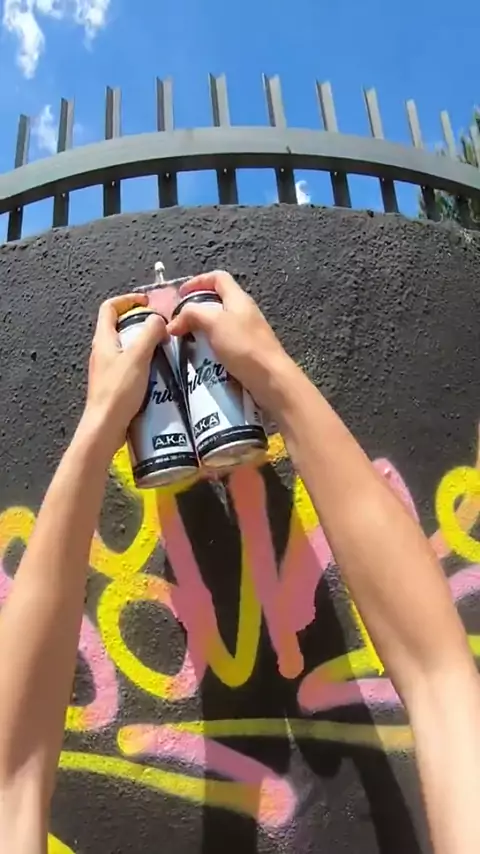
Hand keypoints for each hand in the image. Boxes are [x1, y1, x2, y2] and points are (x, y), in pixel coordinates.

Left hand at [83, 293, 165, 451]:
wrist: (105, 426)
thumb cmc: (118, 391)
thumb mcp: (138, 357)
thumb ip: (149, 334)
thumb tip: (158, 320)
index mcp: (104, 339)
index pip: (110, 308)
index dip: (128, 300)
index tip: (148, 302)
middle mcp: (102, 351)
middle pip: (120, 327)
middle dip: (141, 323)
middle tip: (162, 327)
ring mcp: (107, 369)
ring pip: (127, 347)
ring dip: (145, 344)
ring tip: (165, 348)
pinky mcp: (114, 384)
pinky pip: (130, 365)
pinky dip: (145, 362)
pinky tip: (159, 371)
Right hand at [167, 271, 289, 407]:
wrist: (270, 378)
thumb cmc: (243, 345)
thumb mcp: (214, 322)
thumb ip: (192, 314)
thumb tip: (174, 323)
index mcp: (238, 298)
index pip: (218, 278)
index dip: (198, 281)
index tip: (180, 294)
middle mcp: (244, 312)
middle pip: (216, 301)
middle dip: (196, 308)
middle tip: (179, 322)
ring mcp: (246, 332)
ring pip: (218, 323)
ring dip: (200, 329)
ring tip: (184, 340)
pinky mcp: (246, 351)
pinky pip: (223, 342)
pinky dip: (209, 345)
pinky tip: (200, 356)